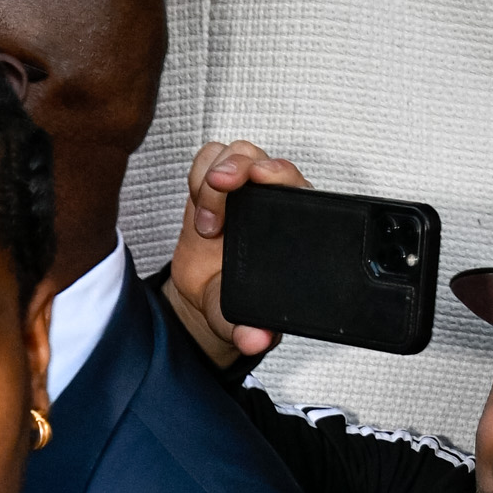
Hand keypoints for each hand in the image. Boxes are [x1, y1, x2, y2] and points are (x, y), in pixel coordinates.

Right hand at [163, 139, 307, 370]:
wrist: (202, 297)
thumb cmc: (230, 300)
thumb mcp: (239, 320)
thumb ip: (250, 331)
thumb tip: (256, 340)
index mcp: (291, 225)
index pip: (295, 185)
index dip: (280, 175)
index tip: (262, 179)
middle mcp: (269, 201)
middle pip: (261, 160)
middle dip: (239, 166)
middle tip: (218, 187)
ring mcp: (242, 190)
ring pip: (235, 153)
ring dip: (214, 175)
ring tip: (206, 219)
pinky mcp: (214, 186)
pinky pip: (209, 158)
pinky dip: (198, 174)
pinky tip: (198, 207)